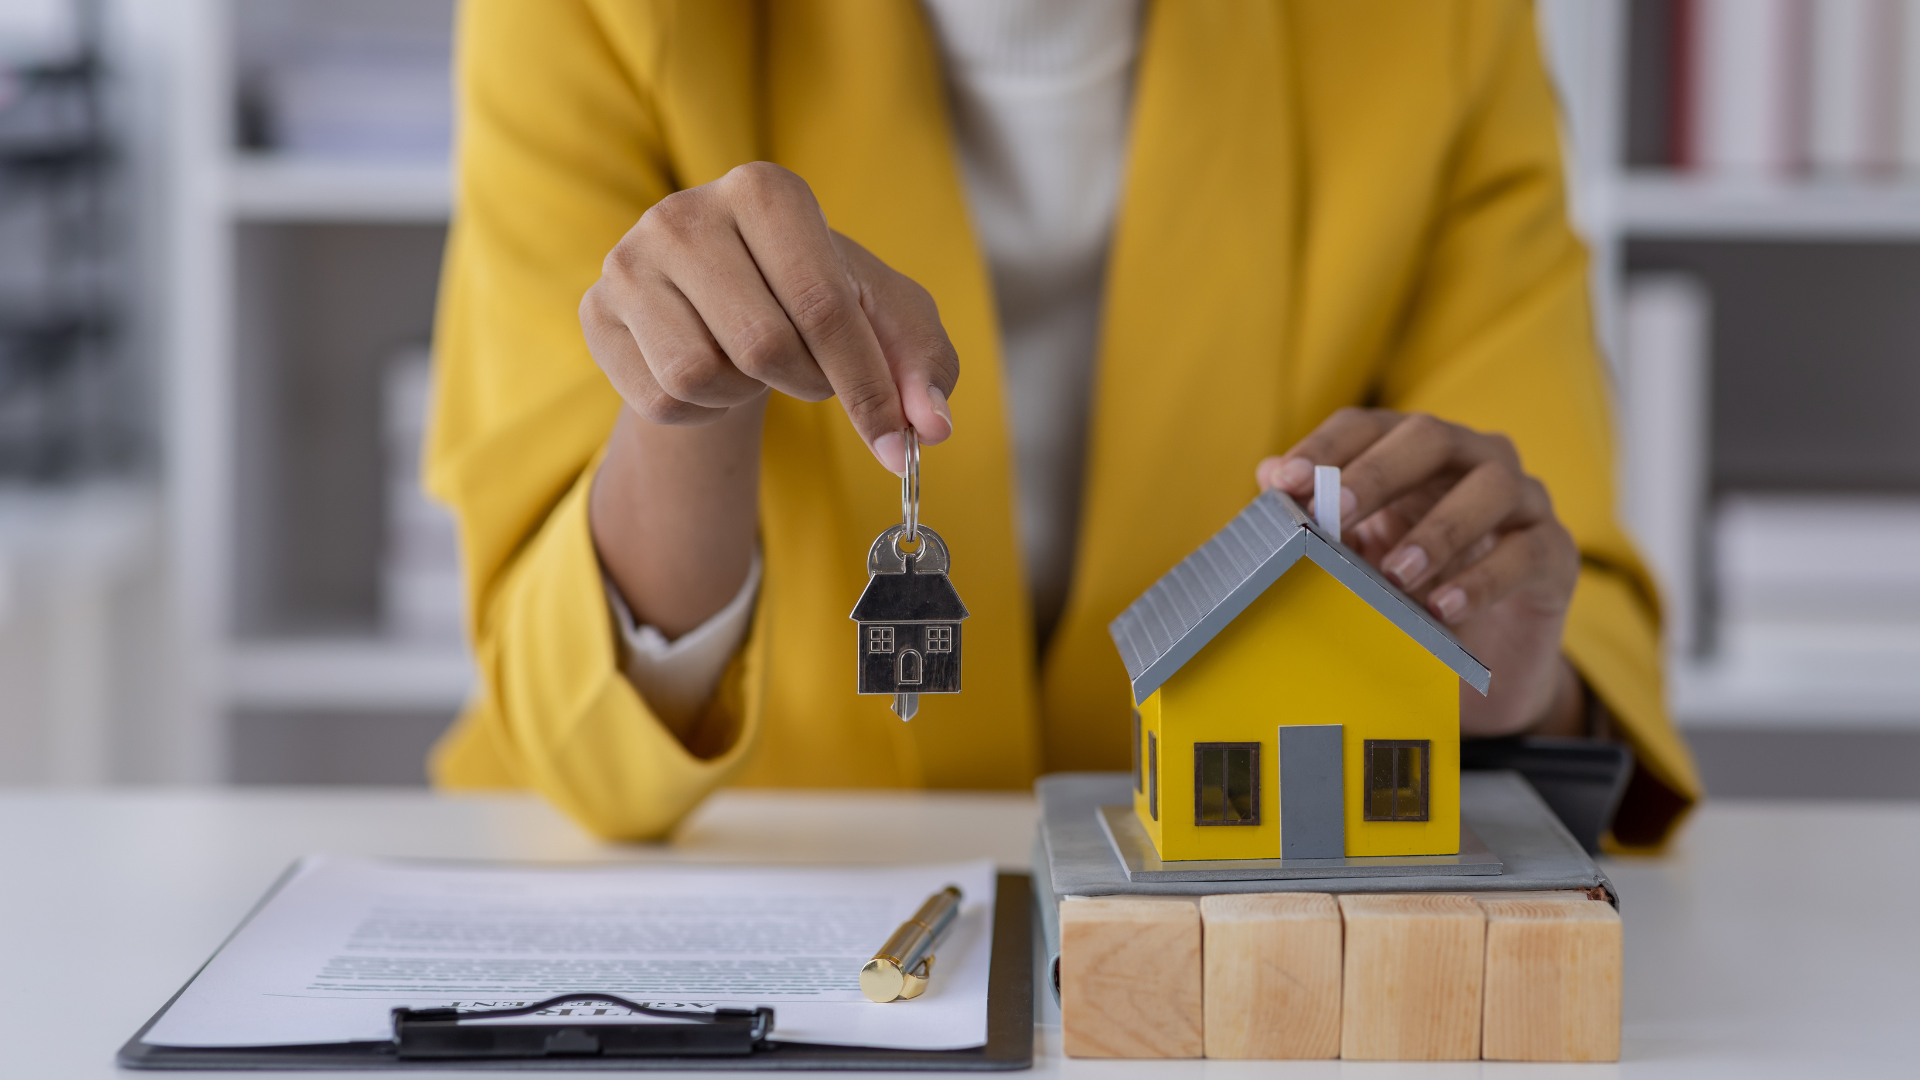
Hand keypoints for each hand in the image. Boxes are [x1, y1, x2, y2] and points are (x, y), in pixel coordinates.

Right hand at [580, 162, 957, 472]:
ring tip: (755, 365)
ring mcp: (628, 261)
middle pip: (764, 344)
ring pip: (701, 375)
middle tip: (814, 375)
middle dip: (808, 384)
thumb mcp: (884, 317)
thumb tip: (930, 428)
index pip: (823, 305)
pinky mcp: (596, 313)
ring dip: (747, 394)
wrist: (725, 298)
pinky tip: (710, 372)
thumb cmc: (816, 299)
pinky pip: (660, 399)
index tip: (895, 443)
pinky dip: (701, 408)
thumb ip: (921, 365)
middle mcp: (685, 213)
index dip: (866, 385)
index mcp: (765, 191)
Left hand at [1255, 409, 1584, 737]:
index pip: (1368, 425)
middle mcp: (1472, 459)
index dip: (1325, 449)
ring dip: (1437, 530)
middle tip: (1335, 514)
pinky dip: (1483, 578)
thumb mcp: (1357, 556)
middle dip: (1378, 471)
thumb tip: (1268, 475)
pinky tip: (1444, 607)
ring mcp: (1521, 501)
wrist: (1483, 658)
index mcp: (1414, 451)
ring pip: (1491, 486)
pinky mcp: (1555, 552)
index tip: (1283, 483)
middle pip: (1430, 436)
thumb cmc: (1412, 590)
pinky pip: (1527, 552)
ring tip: (1396, 575)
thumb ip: (1319, 516)